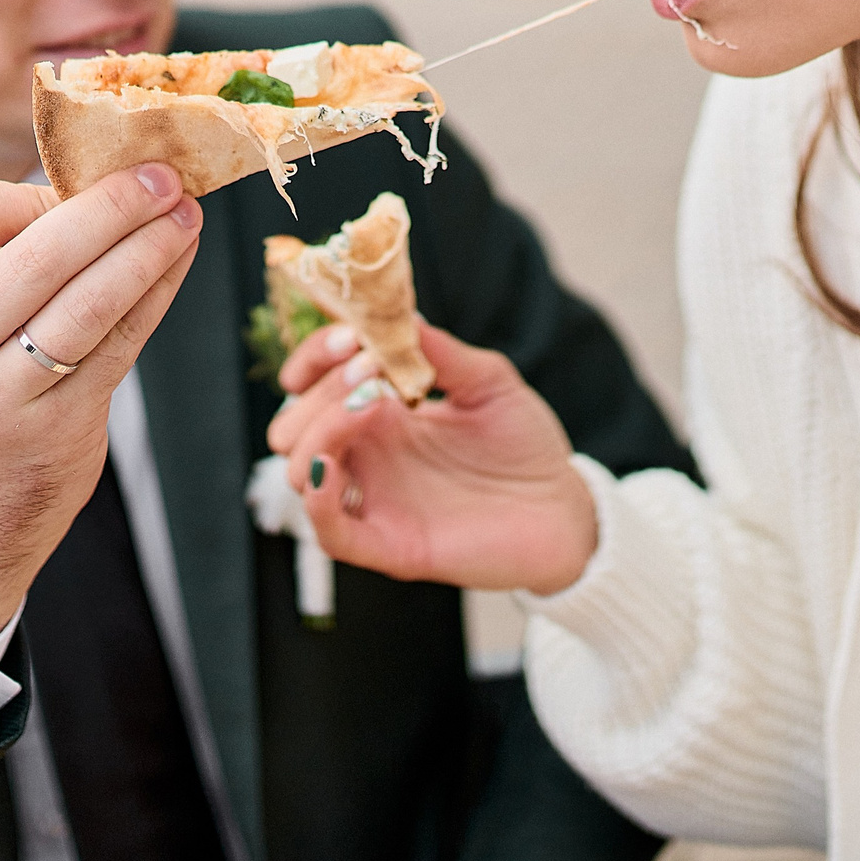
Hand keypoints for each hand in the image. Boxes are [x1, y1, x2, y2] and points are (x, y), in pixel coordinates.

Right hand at [0, 165, 200, 641]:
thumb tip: (98, 177)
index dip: (29, 193)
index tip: (71, 190)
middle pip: (40, 254)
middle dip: (111, 205)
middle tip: (162, 175)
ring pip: (91, 300)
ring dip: (150, 246)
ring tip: (186, 213)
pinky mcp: (57, 428)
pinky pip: (122, 341)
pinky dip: (158, 291)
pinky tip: (178, 259)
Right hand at [265, 320, 596, 594]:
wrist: (565, 508)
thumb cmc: (525, 445)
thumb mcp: (489, 382)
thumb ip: (442, 352)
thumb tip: (399, 316)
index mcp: (382, 414)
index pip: (313, 384)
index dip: (315, 357)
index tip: (346, 336)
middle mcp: (368, 456)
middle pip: (294, 424)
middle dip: (319, 389)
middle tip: (367, 371)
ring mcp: (374, 500)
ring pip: (298, 470)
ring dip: (319, 430)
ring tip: (370, 404)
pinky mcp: (389, 544)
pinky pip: (330, 531)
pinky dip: (318, 497)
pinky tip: (334, 463)